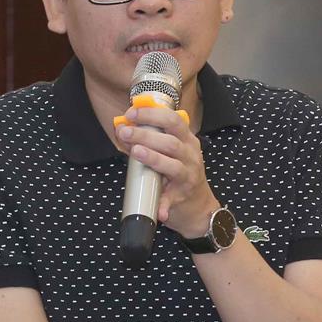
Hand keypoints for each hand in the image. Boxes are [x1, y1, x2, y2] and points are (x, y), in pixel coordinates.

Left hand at [111, 104, 216, 238]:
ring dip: (153, 158)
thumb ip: (150, 140)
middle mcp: (190, 156)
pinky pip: (171, 199)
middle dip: (146, 135)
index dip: (152, 114)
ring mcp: (188, 176)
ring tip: (136, 152)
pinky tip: (157, 208)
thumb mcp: (170, 152)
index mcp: (187, 140)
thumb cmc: (179, 171)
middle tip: (126, 132)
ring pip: (173, 165)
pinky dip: (163, 204)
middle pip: (170, 142)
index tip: (132, 113)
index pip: (173, 120)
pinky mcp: (182, 196)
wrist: (199, 204)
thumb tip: (123, 130)